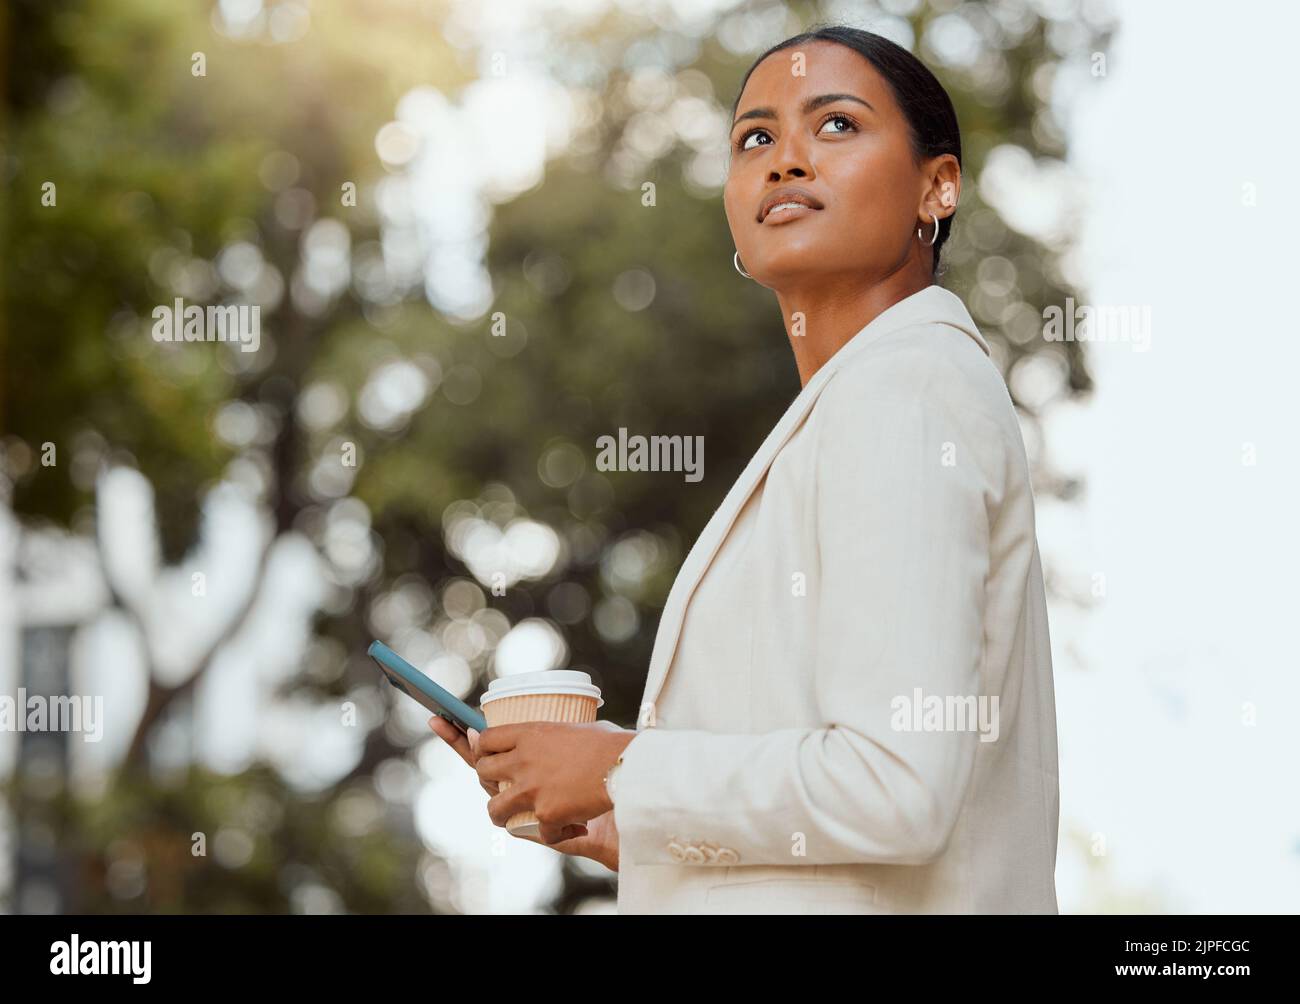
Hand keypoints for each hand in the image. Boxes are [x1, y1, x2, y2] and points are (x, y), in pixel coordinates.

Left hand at [474, 721, 635, 847]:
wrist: (627, 766)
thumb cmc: (610, 744)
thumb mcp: (574, 728)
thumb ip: (553, 736)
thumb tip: (548, 739)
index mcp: (530, 734)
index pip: (486, 739)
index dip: (481, 748)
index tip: (486, 755)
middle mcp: (523, 761)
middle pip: (482, 772)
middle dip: (487, 782)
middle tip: (500, 788)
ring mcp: (532, 790)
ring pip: (495, 809)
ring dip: (502, 815)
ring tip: (513, 818)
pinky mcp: (546, 815)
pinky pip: (538, 833)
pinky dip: (557, 834)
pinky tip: (574, 829)